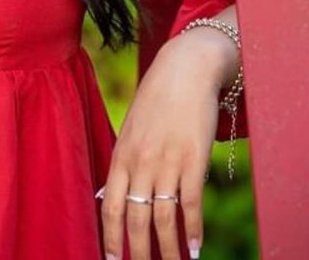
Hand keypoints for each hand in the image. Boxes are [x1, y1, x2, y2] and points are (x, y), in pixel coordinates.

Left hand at [100, 32, 226, 259]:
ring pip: (164, 219)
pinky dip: (194, 230)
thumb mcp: (132, 128)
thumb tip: (114, 198)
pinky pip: (192, 203)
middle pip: (137, 221)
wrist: (186, 67)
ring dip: (169, 251)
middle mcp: (141, 162)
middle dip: (139, 255)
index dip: (111, 240)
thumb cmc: (158, 98)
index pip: (111, 208)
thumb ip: (125, 162)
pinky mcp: (194, 158)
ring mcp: (168, 161)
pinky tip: (197, 247)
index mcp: (122, 154)